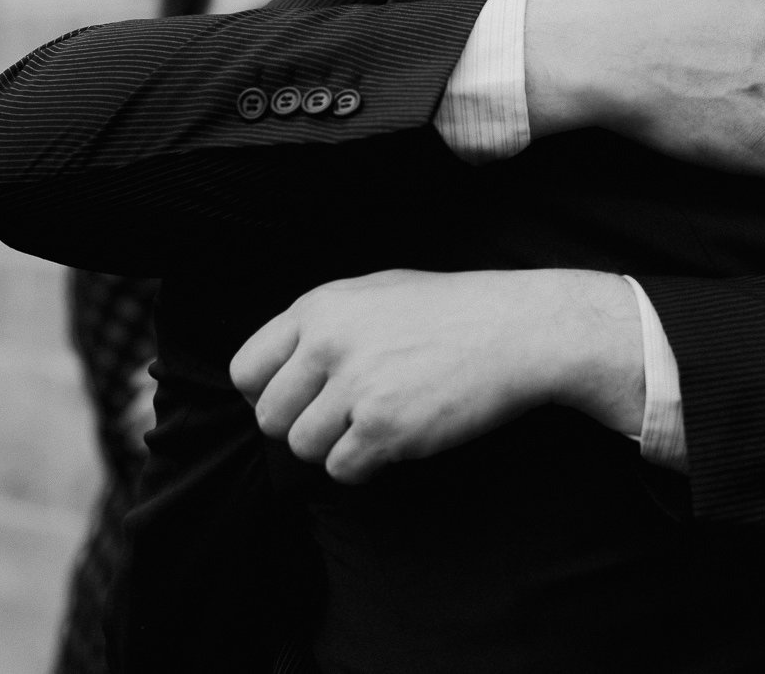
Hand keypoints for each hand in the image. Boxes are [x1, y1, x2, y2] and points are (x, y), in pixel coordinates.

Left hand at [231, 268, 641, 482]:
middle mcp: (329, 343)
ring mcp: (357, 386)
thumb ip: (323, 325)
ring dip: (335, 448)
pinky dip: (366, 466)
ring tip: (375, 427)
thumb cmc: (453, 311)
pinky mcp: (386, 427)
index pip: (246, 369)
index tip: (301, 399)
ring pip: (303, 449)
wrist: (518, 330)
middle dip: (302, 426)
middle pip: (269, 417)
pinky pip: (343, 470)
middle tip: (343, 420)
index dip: (267, 393)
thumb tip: (278, 372)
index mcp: (320, 307)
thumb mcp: (377, 293)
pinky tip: (397, 440)